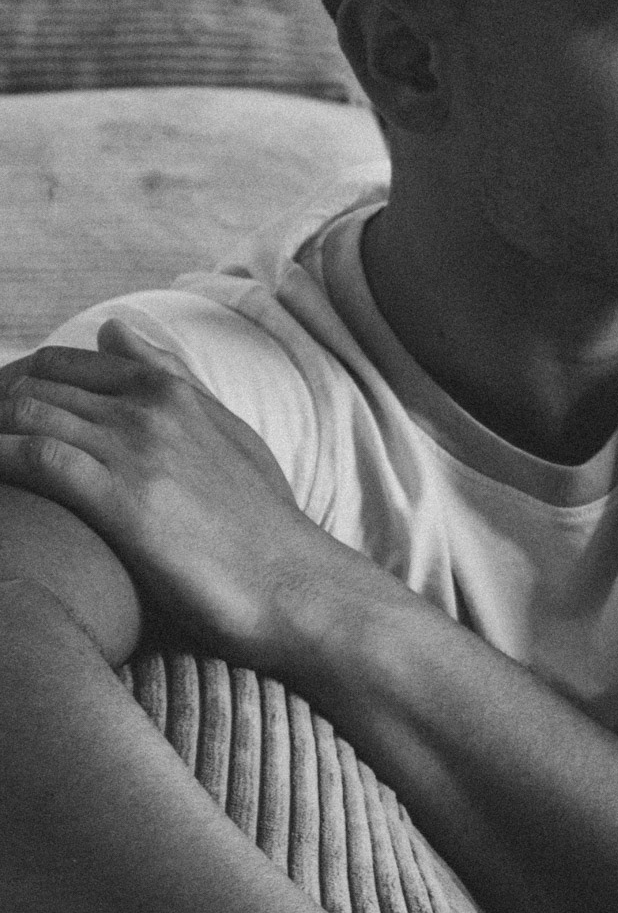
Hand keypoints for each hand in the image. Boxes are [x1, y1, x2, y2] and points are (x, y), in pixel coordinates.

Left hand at [0, 321, 332, 670]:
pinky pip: (36, 457)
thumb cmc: (260, 522)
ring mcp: (135, 451)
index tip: (4, 428)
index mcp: (170, 391)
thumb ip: (168, 378)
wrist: (293, 584)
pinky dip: (1, 460)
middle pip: (34, 383)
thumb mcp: (224, 431)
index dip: (18, 390)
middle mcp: (148, 409)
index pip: (63, 364)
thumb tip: (114, 328)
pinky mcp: (122, 500)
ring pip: (26, 411)